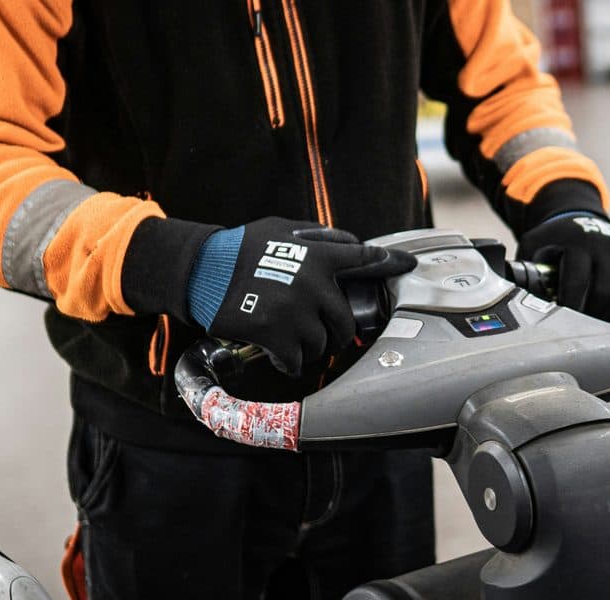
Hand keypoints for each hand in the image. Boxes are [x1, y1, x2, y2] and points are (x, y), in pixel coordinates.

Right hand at [187, 217, 415, 374]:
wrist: (200, 270)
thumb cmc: (239, 249)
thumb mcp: (279, 228)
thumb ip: (317, 237)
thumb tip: (349, 242)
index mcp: (317, 255)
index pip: (364, 258)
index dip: (390, 262)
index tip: (409, 265)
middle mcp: (314, 283)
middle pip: (346, 322)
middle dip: (337, 333)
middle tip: (322, 333)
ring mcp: (296, 311)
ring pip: (323, 345)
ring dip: (310, 347)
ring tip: (291, 339)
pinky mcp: (276, 335)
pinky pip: (297, 360)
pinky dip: (289, 361)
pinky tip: (277, 353)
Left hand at [518, 213, 609, 326]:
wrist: (579, 218)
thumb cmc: (553, 242)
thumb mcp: (534, 247)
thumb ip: (525, 269)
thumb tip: (509, 299)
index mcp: (577, 242)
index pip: (578, 281)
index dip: (573, 307)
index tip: (566, 325)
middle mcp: (607, 244)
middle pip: (605, 290)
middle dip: (593, 315)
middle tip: (583, 331)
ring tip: (602, 328)